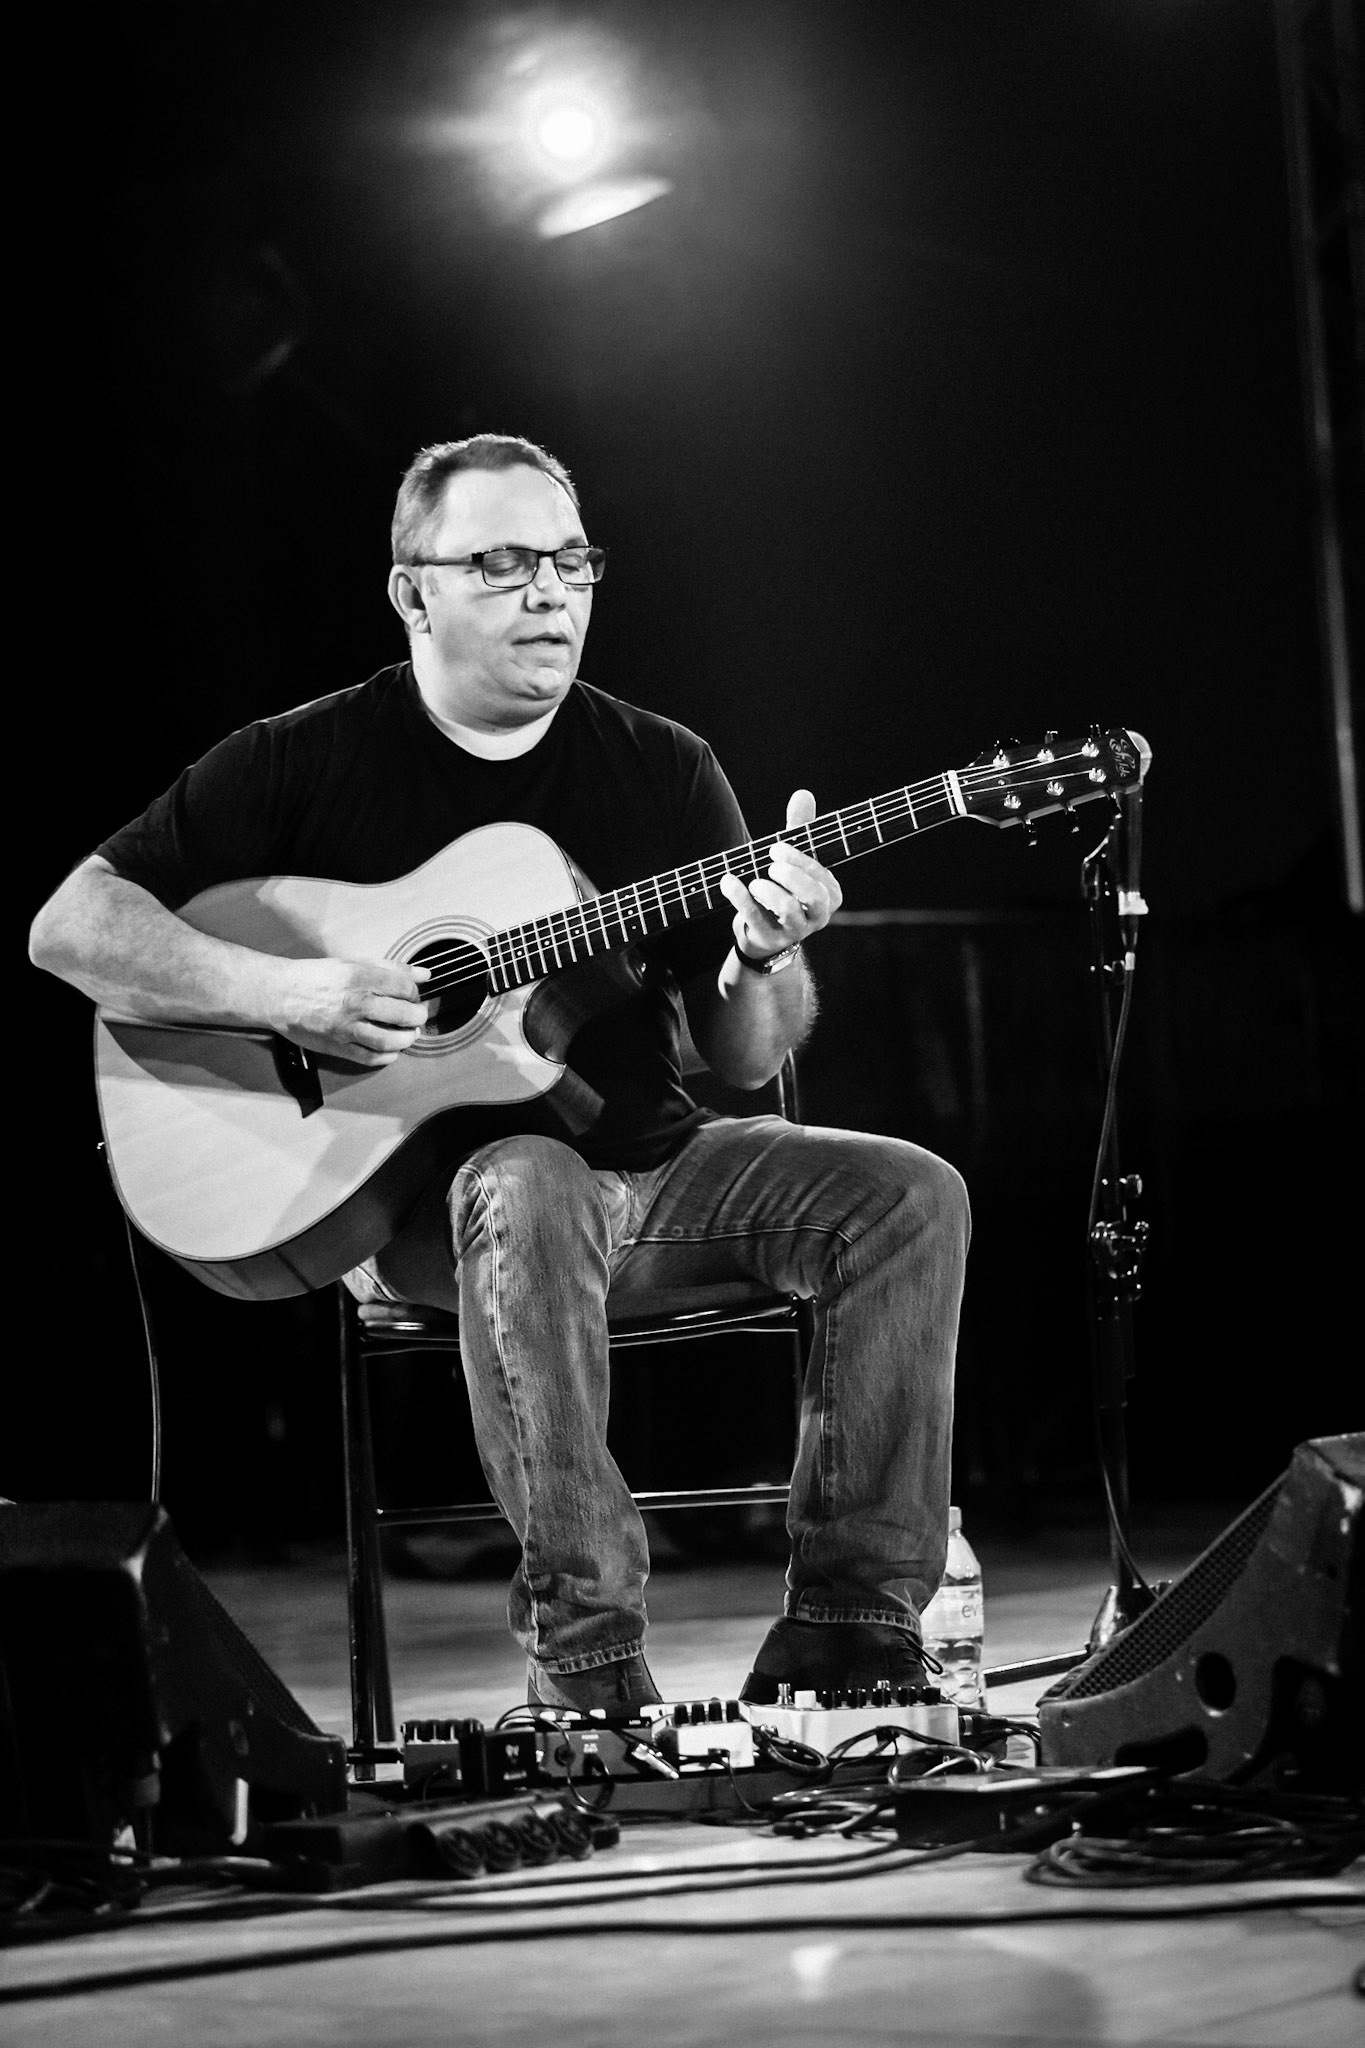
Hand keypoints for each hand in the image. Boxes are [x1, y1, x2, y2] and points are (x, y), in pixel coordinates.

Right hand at [270, 958, 432, 1066]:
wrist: (280, 995)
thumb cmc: (315, 977)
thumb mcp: (353, 963)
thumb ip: (390, 968)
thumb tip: (425, 974)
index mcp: (360, 978)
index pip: (404, 987)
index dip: (415, 992)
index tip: (413, 995)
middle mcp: (355, 1003)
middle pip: (403, 1014)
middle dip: (418, 1016)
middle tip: (417, 1015)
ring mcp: (346, 1028)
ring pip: (390, 1040)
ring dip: (407, 1039)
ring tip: (408, 1033)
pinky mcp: (337, 1047)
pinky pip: (371, 1058)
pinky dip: (388, 1056)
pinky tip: (391, 1049)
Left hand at [718, 788, 842, 962]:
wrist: (762, 931)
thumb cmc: (783, 888)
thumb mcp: (793, 858)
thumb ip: (800, 828)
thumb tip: (803, 794)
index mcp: (830, 895)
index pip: (823, 878)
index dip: (801, 860)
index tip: (776, 847)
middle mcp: (817, 916)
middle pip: (815, 897)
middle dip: (793, 876)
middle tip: (771, 864)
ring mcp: (794, 931)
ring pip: (788, 911)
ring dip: (769, 891)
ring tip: (756, 881)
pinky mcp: (768, 938)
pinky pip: (755, 918)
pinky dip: (740, 897)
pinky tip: (728, 882)